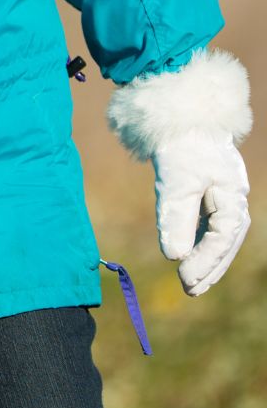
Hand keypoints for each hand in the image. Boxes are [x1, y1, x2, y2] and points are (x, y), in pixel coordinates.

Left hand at [154, 135, 249, 295]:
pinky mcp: (211, 195)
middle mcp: (234, 199)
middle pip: (227, 242)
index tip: (184, 278)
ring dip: (207, 259)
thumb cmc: (182, 147)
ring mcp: (225, 197)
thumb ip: (176, 219)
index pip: (222, 237)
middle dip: (211, 267)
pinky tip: (189, 258)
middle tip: (191, 290)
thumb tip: (174, 256)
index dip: (205, 261)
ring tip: (191, 283)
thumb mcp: (175, 183)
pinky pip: (211, 226)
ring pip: (220, 236)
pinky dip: (201, 243)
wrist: (183, 117)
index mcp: (232, 196)